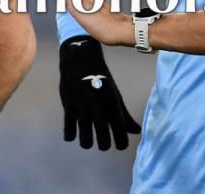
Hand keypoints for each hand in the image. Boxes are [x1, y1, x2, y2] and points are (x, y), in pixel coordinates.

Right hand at [59, 35, 141, 149]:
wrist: (81, 59)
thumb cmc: (101, 80)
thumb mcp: (115, 96)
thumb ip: (125, 116)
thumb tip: (136, 132)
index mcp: (113, 104)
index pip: (121, 132)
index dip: (122, 143)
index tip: (120, 144)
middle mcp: (99, 106)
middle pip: (103, 140)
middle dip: (104, 145)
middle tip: (104, 144)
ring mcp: (83, 107)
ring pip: (85, 138)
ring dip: (87, 142)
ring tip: (88, 141)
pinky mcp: (68, 105)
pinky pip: (68, 129)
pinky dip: (70, 136)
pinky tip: (73, 133)